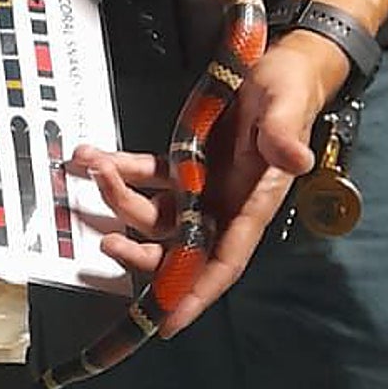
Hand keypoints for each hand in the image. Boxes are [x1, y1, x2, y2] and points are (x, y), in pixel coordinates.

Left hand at [72, 29, 349, 336]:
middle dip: (142, 252)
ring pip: (153, 212)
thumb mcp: (288, 106)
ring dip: (120, 197)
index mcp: (253, 201)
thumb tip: (294, 159)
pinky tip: (93, 156)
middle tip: (110, 242)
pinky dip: (118, 168)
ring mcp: (200, 185)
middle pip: (178, 246)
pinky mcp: (183, 162)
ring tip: (98, 169)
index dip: (196, 293)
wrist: (273, 66)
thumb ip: (285, 134)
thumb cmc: (289, 91)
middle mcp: (223, 202)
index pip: (224, 260)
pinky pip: (144, 175)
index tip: (168, 322)